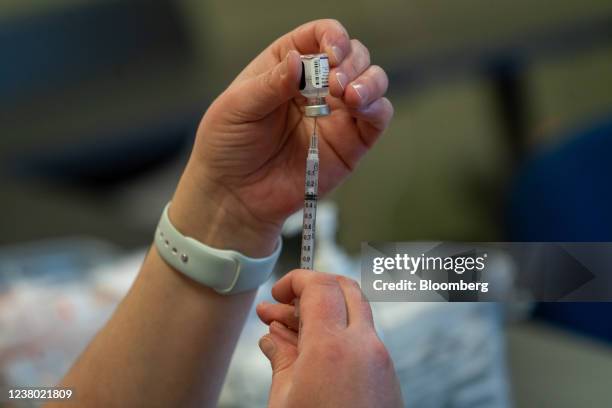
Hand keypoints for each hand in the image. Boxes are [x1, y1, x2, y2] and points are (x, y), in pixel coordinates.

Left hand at [171, 19, 391, 256]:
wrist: (234, 196)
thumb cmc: (227, 148)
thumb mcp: (237, 108)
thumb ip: (270, 83)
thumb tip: (299, 61)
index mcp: (286, 67)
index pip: (318, 36)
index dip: (331, 36)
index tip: (330, 52)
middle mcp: (316, 87)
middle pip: (352, 54)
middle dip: (351, 60)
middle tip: (334, 83)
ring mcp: (336, 115)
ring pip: (373, 81)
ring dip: (369, 80)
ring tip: (349, 95)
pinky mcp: (350, 144)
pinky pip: (377, 118)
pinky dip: (377, 107)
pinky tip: (360, 108)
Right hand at [256, 270, 402, 407]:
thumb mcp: (285, 401)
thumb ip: (280, 357)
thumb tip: (273, 337)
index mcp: (333, 347)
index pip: (319, 285)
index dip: (295, 280)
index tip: (277, 292)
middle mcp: (364, 346)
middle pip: (344, 288)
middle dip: (313, 287)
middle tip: (285, 303)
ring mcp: (380, 360)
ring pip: (355, 312)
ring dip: (324, 311)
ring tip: (287, 330)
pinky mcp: (387, 375)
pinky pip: (362, 337)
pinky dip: (338, 332)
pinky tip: (311, 351)